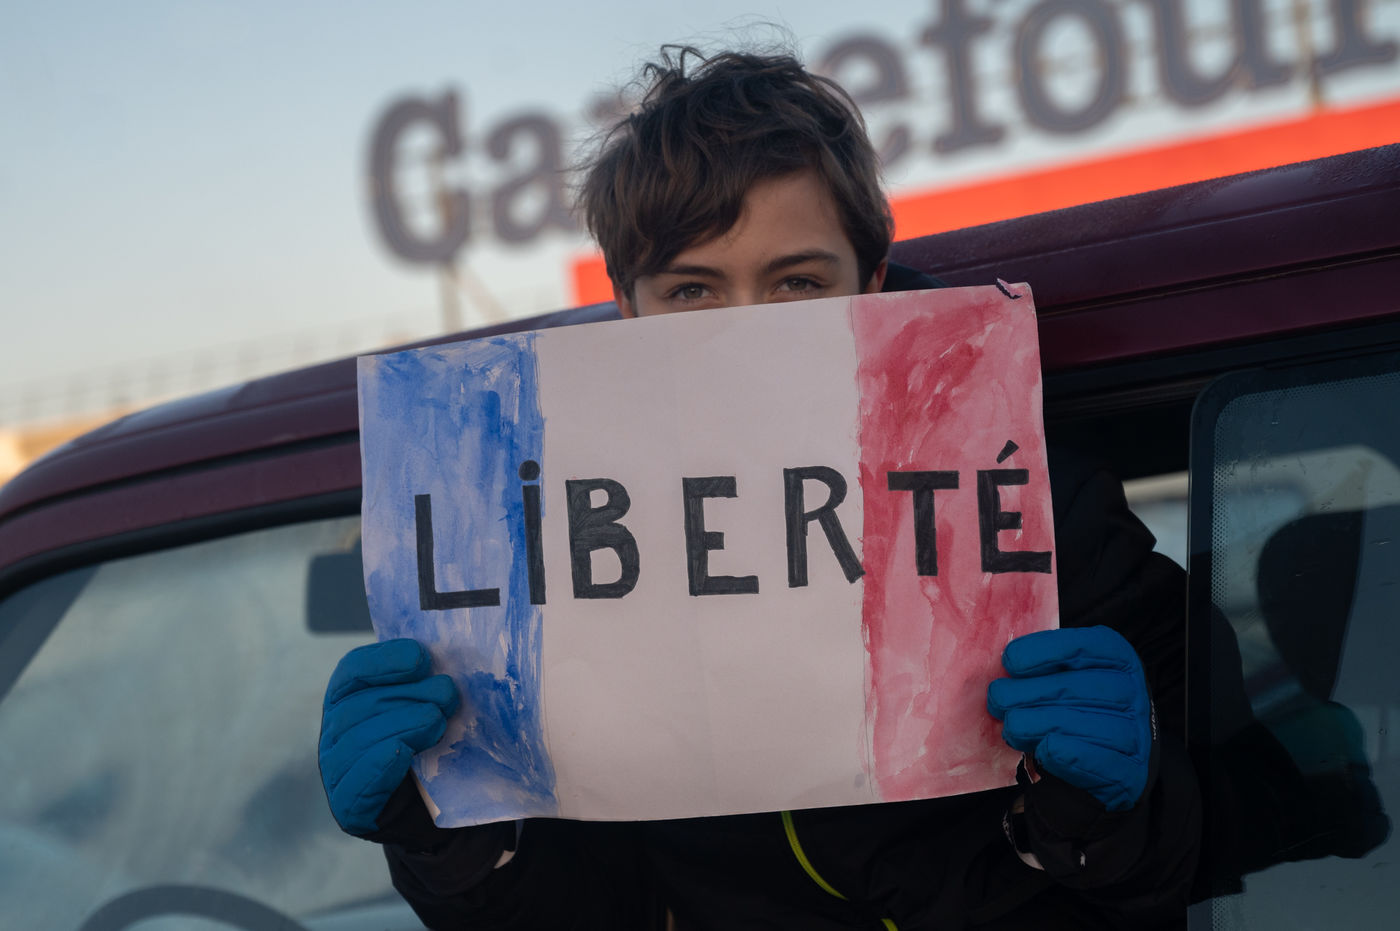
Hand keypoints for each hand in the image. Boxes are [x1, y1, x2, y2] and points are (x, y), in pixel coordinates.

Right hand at [319, 639, 459, 835]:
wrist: (424, 809)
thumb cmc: (423, 745)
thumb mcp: (422, 707)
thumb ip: (424, 682)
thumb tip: (444, 660)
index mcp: (347, 700)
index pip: (353, 670)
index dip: (384, 660)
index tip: (421, 657)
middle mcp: (334, 733)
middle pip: (359, 705)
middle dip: (407, 695)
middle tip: (447, 692)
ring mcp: (336, 771)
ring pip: (356, 740)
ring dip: (401, 725)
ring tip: (437, 720)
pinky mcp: (347, 806)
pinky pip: (356, 783)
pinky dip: (379, 764)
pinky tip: (402, 752)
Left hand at [987, 626, 1152, 811]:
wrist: (1106, 762)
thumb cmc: (1076, 710)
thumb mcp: (1064, 676)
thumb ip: (1041, 667)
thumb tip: (1002, 670)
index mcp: (1116, 658)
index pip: (1081, 646)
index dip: (1041, 651)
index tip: (1009, 662)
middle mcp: (1132, 691)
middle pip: (1071, 687)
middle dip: (1025, 693)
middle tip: (997, 700)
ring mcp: (1136, 731)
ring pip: (1074, 722)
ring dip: (1032, 724)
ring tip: (1011, 727)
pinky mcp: (1130, 769)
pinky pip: (1089, 758)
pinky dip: (1059, 754)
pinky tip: (1043, 749)